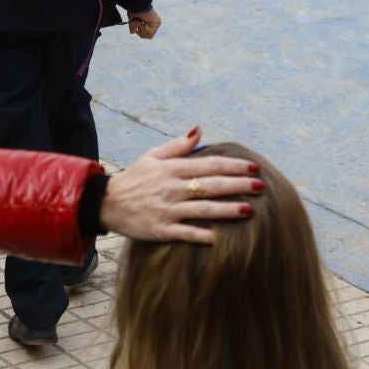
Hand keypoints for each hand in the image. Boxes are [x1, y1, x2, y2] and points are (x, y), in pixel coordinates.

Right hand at [100, 128, 263, 244]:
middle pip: (212, 185)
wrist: (106, 204)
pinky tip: (221, 237)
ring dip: (228, 209)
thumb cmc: (134, 179)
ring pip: (203, 209)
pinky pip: (186, 233)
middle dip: (238, 185)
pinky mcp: (162, 230)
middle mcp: (172, 188)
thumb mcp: (152, 156)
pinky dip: (203, 235)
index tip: (254, 167)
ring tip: (250, 210)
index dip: (234, 165)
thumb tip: (200, 130)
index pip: (210, 165)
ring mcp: (168, 210)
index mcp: (173, 169)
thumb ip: (178, 145)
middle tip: (261, 186)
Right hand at [127, 8, 160, 38]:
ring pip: (149, 36)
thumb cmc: (134, 10)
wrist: (138, 5)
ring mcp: (156, 23)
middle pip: (147, 36)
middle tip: (139, 22)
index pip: (145, 34)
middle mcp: (153, 23)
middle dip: (140, 31)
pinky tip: (144, 22)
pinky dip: (144, 29)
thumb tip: (133, 32)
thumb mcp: (132, 20)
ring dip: (142, 29)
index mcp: (148, 21)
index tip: (137, 24)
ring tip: (140, 22)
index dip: (139, 32)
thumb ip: (133, 26)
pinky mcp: (158, 23)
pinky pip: (150, 33)